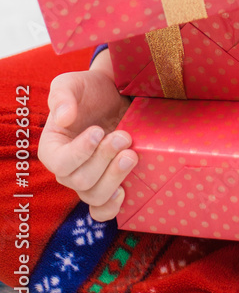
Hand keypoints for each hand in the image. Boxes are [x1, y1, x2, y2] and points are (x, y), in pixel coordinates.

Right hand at [37, 51, 135, 221]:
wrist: (115, 93)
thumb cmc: (89, 89)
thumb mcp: (72, 82)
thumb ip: (62, 95)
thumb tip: (63, 117)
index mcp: (53, 148)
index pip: (60, 163)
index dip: (80, 152)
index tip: (99, 130)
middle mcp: (68, 169)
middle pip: (81, 181)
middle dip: (105, 159)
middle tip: (124, 136)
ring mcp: (89, 179)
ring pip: (95, 196)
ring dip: (115, 178)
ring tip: (132, 155)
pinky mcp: (108, 183)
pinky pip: (103, 210)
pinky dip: (113, 207)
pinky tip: (125, 191)